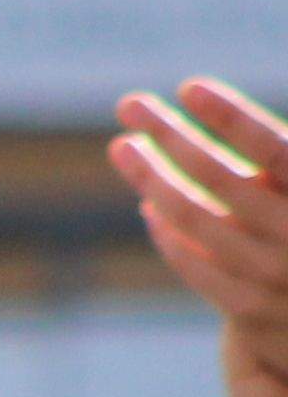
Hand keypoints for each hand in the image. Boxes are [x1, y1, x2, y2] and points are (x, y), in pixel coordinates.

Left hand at [121, 81, 287, 395]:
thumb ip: (283, 166)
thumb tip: (218, 124)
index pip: (275, 149)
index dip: (232, 116)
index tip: (190, 87)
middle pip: (218, 176)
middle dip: (169, 134)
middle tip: (129, 103)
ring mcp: (274, 275)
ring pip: (193, 218)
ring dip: (152, 177)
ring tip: (124, 147)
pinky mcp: (250, 310)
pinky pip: (194, 265)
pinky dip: (168, 233)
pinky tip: (149, 205)